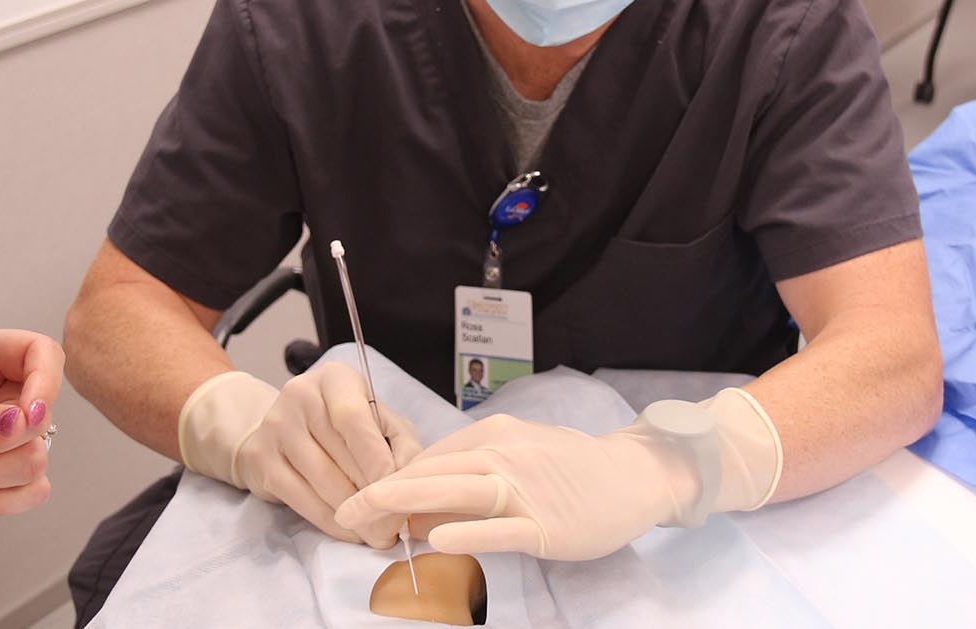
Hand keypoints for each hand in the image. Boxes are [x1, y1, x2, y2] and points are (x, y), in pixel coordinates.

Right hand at [178, 363, 421, 542]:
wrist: (278, 428)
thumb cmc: (340, 425)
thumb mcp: (376, 419)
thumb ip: (401, 440)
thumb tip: (413, 473)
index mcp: (334, 379)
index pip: (354, 418)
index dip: (376, 459)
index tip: (396, 491)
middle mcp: (300, 395)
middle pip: (340, 453)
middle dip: (371, 495)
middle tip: (395, 526)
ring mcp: (275, 427)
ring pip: (321, 479)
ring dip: (353, 513)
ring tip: (378, 535)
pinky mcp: (260, 459)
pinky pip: (300, 498)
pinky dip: (329, 521)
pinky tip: (350, 532)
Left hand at [337, 390, 782, 560]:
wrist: (635, 476)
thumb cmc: (571, 469)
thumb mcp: (516, 461)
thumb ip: (466, 481)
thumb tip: (413, 510)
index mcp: (492, 436)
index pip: (427, 459)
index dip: (388, 481)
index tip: (357, 502)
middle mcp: (502, 455)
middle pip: (431, 472)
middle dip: (379, 492)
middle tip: (341, 511)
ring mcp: (524, 488)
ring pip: (457, 492)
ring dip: (407, 503)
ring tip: (366, 518)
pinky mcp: (544, 522)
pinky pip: (500, 526)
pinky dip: (467, 530)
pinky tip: (436, 538)